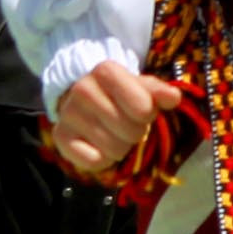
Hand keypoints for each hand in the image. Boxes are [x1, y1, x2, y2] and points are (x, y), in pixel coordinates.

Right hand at [49, 62, 183, 183]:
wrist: (85, 99)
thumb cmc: (121, 94)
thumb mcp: (143, 87)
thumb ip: (160, 92)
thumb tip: (173, 97)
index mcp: (105, 71)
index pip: (143, 107)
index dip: (148, 114)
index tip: (142, 110)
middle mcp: (82, 89)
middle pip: (130, 131)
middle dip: (135, 132)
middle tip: (127, 124)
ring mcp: (68, 113)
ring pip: (113, 148)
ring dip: (121, 147)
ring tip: (114, 134)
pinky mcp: (60, 136)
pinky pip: (93, 161)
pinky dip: (102, 160)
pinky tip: (99, 145)